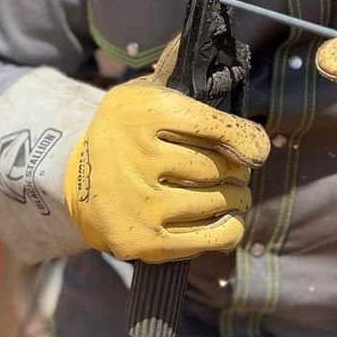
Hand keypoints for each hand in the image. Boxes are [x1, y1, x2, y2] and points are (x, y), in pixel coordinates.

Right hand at [64, 82, 268, 262]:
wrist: (78, 179)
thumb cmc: (132, 132)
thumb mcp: (152, 96)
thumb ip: (200, 96)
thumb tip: (258, 141)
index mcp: (144, 112)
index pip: (217, 127)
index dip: (248, 139)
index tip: (256, 148)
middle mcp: (138, 155)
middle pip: (221, 167)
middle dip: (238, 169)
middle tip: (234, 169)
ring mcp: (140, 202)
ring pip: (221, 201)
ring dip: (236, 197)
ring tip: (230, 191)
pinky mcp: (143, 240)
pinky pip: (213, 238)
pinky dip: (230, 228)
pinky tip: (227, 217)